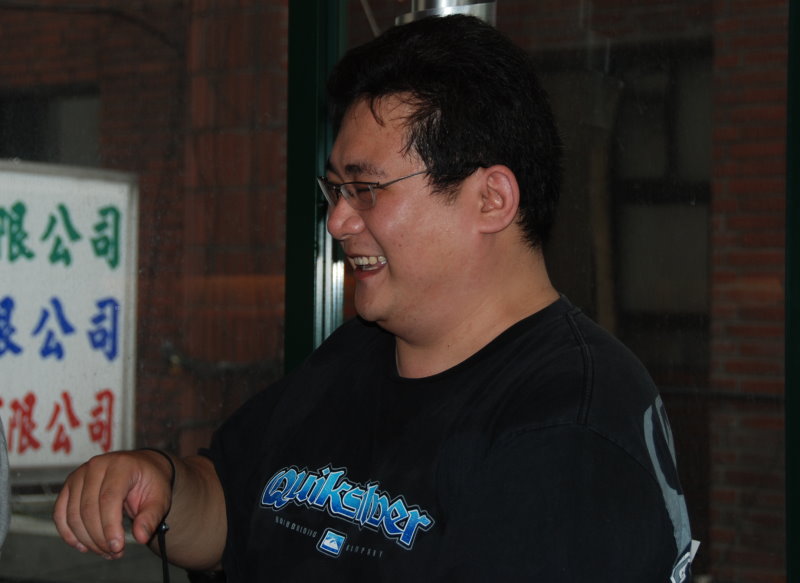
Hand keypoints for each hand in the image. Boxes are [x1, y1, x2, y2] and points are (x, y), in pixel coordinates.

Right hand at [53, 450, 172, 558]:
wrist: (141, 467)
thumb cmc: (150, 481)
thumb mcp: (160, 497)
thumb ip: (151, 516)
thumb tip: (141, 537)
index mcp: (121, 465)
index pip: (109, 498)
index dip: (110, 526)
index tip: (117, 547)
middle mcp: (96, 466)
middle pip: (88, 509)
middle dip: (100, 537)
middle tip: (115, 553)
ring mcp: (79, 474)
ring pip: (73, 514)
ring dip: (86, 539)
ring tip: (105, 551)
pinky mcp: (69, 486)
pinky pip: (60, 514)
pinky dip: (69, 533)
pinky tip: (83, 546)